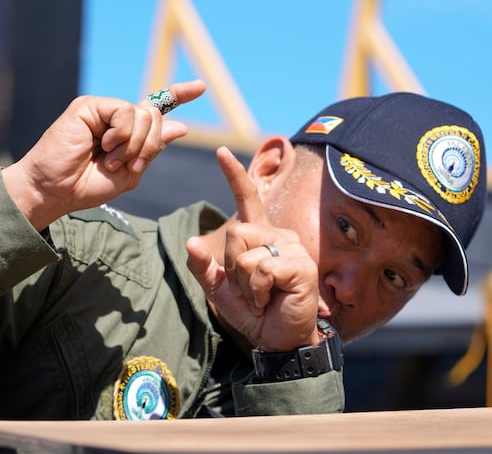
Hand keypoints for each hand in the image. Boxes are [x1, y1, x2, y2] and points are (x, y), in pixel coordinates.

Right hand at [3, 80, 205, 229]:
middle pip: (155, 117)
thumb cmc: (86, 186)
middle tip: (128, 165)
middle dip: (149, 145)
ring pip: (143, 115)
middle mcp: (115, 117)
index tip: (201, 87)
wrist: (56, 190)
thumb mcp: (129, 173)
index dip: (178, 95)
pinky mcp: (89, 105)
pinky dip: (120, 134)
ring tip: (109, 159)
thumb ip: (153, 149)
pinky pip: (125, 112)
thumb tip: (181, 126)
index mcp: (126, 132)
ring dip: (132, 144)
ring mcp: (102, 110)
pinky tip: (102, 145)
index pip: (156, 108)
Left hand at [186, 146, 319, 351]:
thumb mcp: (219, 289)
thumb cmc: (253, 311)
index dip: (234, 175)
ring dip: (245, 283)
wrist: (275, 339)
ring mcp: (292, 248)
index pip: (246, 199)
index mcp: (260, 237)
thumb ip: (203, 266)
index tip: (221, 152)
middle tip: (250, 288)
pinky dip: (256, 290)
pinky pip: (262, 268)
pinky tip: (270, 298)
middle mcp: (278, 235)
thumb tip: (191, 241)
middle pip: (236, 232)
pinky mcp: (300, 265)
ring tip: (262, 295)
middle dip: (233, 266)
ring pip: (246, 252)